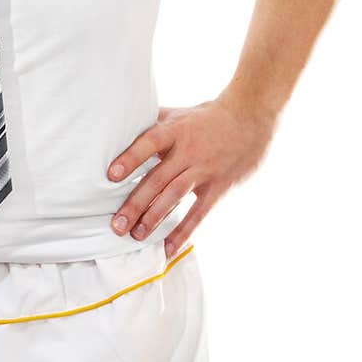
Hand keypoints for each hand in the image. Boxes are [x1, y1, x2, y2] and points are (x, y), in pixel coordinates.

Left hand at [106, 95, 277, 259]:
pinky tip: (168, 248)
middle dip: (136, 203)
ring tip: (136, 235)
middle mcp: (188, 151)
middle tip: (117, 225)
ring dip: (154, 217)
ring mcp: (204, 170)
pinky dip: (184, 231)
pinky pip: (199, 212)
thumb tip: (121, 122)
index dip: (130, 158)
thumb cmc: (207, 117)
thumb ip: (153, 121)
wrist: (250, 118)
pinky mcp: (219, 186)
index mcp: (175, 130)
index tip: (111, 175)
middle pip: (158, 178)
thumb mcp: (179, 113)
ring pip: (175, 196)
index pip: (149, 143)